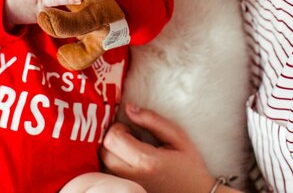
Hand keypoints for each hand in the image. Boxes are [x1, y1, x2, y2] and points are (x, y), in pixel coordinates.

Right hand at [3, 0, 80, 27]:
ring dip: (68, 9)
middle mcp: (40, 2)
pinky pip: (55, 15)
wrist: (7, 13)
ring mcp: (42, 13)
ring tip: (80, 8)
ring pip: (57, 11)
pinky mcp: (44, 20)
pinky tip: (74, 15)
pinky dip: (64, 14)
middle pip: (55, 0)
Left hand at [101, 104, 229, 192]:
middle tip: (130, 138)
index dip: (118, 128)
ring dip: (111, 153)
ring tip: (130, 151)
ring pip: (104, 165)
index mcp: (147, 161)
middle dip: (112, 139)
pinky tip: (128, 162)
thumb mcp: (177, 136)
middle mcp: (133, 178)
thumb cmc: (189, 165)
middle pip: (104, 152)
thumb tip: (128, 107)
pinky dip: (113, 165)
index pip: (113, 139)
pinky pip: (108, 176)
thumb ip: (152, 120)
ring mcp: (129, 188)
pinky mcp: (127, 191)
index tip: (131, 129)